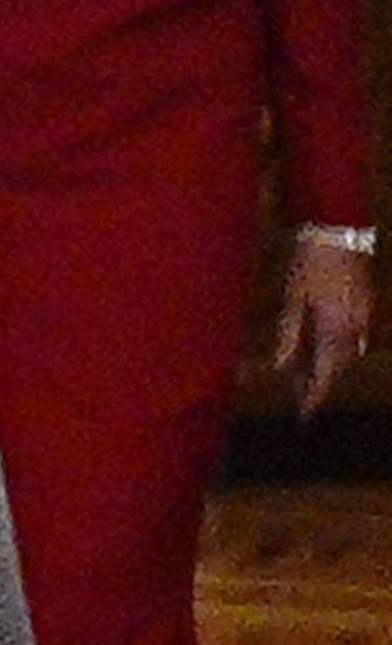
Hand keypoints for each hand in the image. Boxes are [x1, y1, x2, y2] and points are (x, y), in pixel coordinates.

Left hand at [274, 233, 375, 418]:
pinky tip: (317, 342)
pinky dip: (334, 347)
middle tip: (296, 393)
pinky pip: (352, 338)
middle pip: (337, 369)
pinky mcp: (365, 306)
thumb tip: (279, 368)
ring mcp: (364, 318)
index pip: (326, 378)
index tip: (303, 416)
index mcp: (336, 332)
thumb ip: (288, 334)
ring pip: (345, 354)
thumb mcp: (293, 297)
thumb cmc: (309, 260)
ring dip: (325, 364)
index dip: (313, 398)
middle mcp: (355, 331)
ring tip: (300, 369)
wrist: (339, 228)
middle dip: (317, 382)